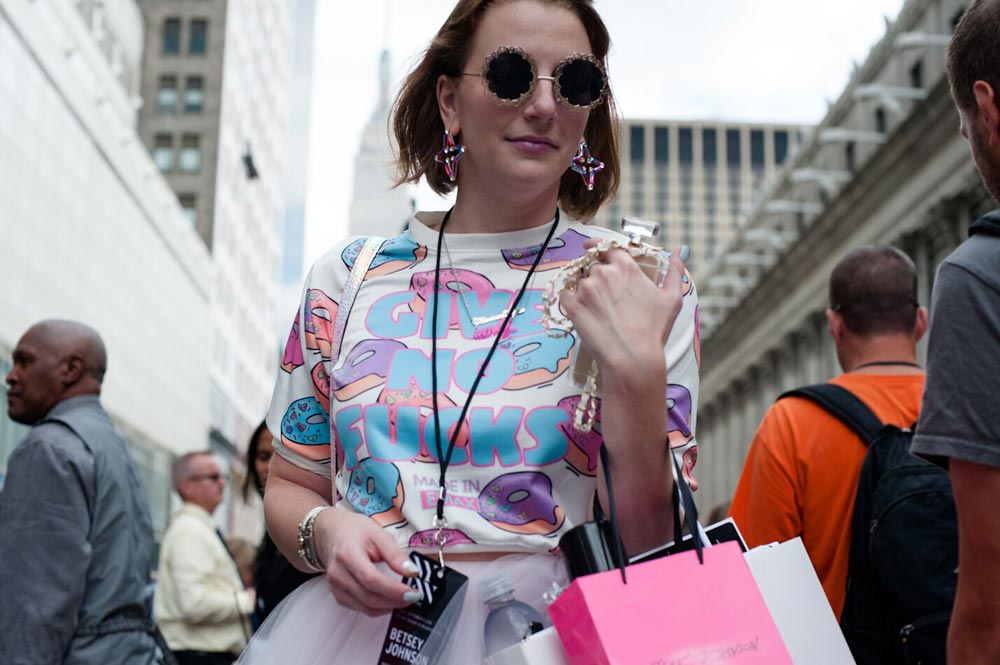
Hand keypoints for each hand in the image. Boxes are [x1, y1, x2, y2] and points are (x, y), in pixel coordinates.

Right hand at [313, 508, 419, 615]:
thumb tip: (413, 572)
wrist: (333, 533)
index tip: (414, 592)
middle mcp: (338, 574)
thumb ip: (395, 554)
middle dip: (395, 601)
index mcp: (348, 555)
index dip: (394, 590)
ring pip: (365, 607)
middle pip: (369, 597)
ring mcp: (335, 587)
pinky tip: (390, 599)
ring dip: (389, 607)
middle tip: (414, 596)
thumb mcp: (378, 534)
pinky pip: (360, 608)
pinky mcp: (338, 595)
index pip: (371, 580)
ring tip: (405, 598)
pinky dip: (378, 608)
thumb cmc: (356, 531)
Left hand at [560, 243, 688, 375]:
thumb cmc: (654, 330)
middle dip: (595, 275)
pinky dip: (570, 301)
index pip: (606, 245)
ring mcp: (585, 288)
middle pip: (592, 265)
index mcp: (625, 266)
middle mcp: (603, 272)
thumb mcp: (672, 298)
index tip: (591, 248)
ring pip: (578, 280)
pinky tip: (583, 313)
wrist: (632, 358)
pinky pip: (565, 295)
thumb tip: (681, 250)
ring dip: (584, 290)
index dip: (598, 246)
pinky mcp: (572, 305)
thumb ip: (675, 270)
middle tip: (604, 295)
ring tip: (597, 310)